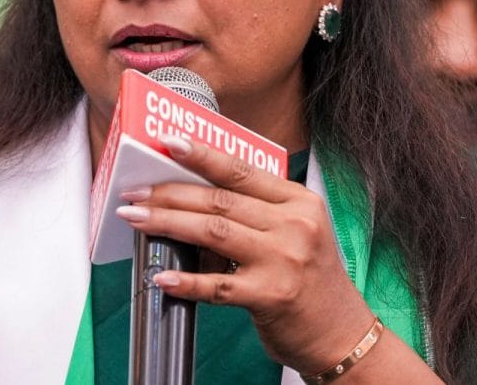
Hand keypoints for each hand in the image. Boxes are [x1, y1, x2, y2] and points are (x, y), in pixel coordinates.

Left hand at [114, 135, 375, 372]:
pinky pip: (218, 285)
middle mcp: (294, 226)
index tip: (169, 142)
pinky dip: (187, 281)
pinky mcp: (271, 296)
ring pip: (213, 232)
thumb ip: (257, 210)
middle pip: (219, 200)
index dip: (202, 154)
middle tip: (134, 192)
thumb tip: (192, 194)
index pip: (242, 171)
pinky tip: (163, 277)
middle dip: (169, 193)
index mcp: (298, 202)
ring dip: (167, 223)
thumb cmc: (310, 279)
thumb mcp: (297, 231)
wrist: (341, 333)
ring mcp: (283, 261)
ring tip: (136, 218)